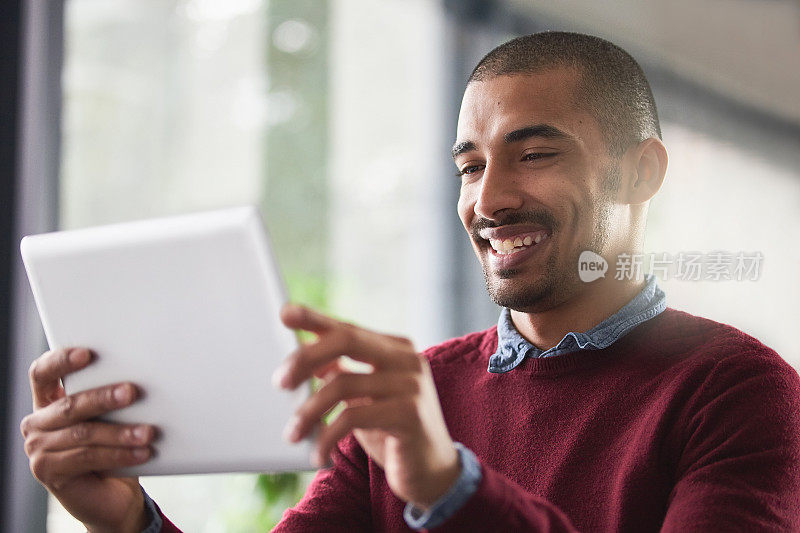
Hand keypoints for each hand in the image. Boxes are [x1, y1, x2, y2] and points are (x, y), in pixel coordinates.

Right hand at [20, 348, 156, 532]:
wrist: (111, 495)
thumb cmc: (113, 447)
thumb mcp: (111, 418)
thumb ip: (112, 400)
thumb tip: (141, 380)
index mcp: (48, 401)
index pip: (43, 372)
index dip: (61, 361)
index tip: (87, 354)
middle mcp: (37, 423)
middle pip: (69, 405)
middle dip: (103, 397)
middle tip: (132, 392)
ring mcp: (38, 449)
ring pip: (82, 433)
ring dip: (119, 432)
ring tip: (148, 432)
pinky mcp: (48, 472)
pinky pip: (88, 457)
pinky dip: (119, 454)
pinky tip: (142, 453)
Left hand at [274, 304, 460, 508]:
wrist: (432, 472)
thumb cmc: (391, 430)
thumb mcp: (364, 398)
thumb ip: (342, 374)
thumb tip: (302, 360)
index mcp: (396, 348)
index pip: (348, 328)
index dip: (315, 319)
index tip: (285, 314)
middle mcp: (407, 359)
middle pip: (346, 341)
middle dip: (306, 357)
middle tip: (280, 382)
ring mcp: (412, 385)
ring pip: (342, 384)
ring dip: (308, 411)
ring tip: (292, 433)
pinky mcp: (409, 415)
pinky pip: (352, 418)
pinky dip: (326, 437)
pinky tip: (318, 454)